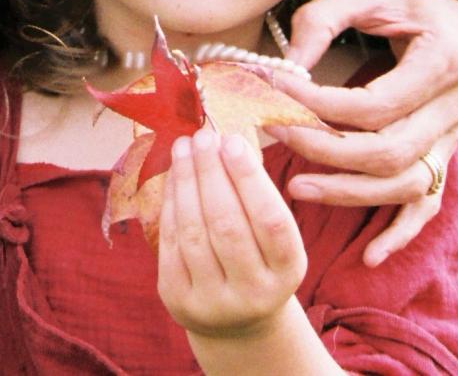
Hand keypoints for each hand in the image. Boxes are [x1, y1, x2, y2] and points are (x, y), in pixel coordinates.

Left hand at [156, 129, 307, 340]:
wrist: (235, 320)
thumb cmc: (258, 259)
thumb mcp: (273, 238)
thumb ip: (258, 196)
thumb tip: (227, 142)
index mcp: (287, 272)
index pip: (269, 221)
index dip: (248, 178)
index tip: (231, 140)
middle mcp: (254, 292)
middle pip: (227, 224)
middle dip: (211, 172)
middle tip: (202, 136)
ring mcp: (214, 301)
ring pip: (194, 232)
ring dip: (186, 182)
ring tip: (184, 148)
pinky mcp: (179, 300)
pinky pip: (170, 243)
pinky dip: (170, 204)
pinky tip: (174, 177)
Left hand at [265, 0, 457, 265]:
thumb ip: (320, 21)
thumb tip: (281, 69)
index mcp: (444, 62)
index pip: (377, 106)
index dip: (323, 108)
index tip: (277, 93)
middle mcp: (457, 106)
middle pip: (390, 153)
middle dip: (325, 151)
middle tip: (275, 135)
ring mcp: (454, 135)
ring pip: (406, 184)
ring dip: (350, 193)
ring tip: (296, 186)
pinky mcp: (444, 151)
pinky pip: (427, 202)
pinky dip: (401, 232)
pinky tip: (371, 254)